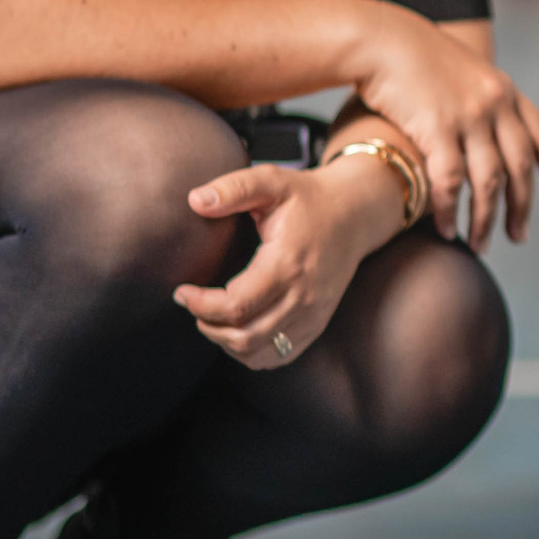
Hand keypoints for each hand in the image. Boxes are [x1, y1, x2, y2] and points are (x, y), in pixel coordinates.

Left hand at [174, 158, 399, 368]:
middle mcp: (303, 296)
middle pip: (244, 336)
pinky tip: (239, 329)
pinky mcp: (317, 323)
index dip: (200, 305)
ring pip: (258, 353)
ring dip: (226, 342)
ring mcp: (313, 314)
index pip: (236, 306)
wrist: (356, 214)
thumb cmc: (309, 198)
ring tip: (213, 317)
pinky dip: (250, 352)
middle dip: (207, 325)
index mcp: (287, 264)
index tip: (182, 291)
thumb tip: (195, 200)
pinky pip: (279, 356)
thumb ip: (233, 188)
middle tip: (193, 304)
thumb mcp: (272, 181)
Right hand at [349, 9, 538, 247]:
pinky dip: (449, 210)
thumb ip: (482, 102)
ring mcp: (469, 117)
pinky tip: (445, 229)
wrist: (381, 38)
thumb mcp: (464, 73)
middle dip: (521, 207)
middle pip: (520, 168)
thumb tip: (488, 136)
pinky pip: (450, 182)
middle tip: (519, 236)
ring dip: (486, 220)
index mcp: (505, 92)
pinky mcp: (437, 128)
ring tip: (479, 245)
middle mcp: (495, 104)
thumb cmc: (412, 57)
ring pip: (488, 183)